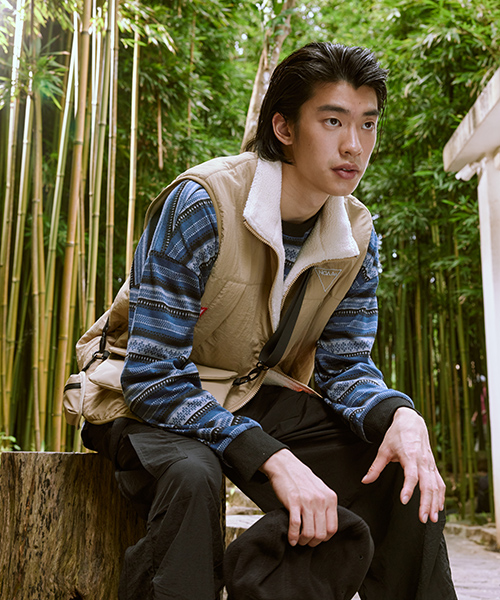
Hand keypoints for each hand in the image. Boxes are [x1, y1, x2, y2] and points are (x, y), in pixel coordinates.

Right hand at [260, 449, 337, 546]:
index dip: (325, 538)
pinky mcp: (293, 501)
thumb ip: (326, 505)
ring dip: (303, 541)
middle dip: (313, 542)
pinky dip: (293, 536)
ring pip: (309, 532)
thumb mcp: (320, 489)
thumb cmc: (302, 478)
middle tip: (307, 542)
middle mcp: (320, 500)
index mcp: (330, 498)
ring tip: (299, 541)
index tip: (318, 539)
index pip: (332, 528)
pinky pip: (295, 525)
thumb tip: (326, 524)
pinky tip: (291, 538)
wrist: (286, 465)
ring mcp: (307, 501)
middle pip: (321, 533)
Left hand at [362, 407, 445, 523]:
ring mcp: (430, 464)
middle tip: (423, 519)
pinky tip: (438, 507)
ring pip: (436, 486)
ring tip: (432, 518)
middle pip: (428, 484)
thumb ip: (375, 467)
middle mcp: (423, 461)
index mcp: (410, 455)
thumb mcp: (383, 449)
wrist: (411, 422)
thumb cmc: (397, 435)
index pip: (412, 475)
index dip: (408, 488)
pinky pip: (440, 483)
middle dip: (427, 503)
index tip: (404, 501)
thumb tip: (364, 481)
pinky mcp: (433, 466)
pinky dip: (441, 496)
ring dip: (435, 503)